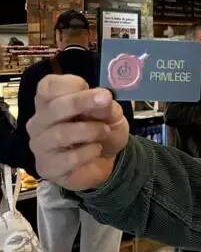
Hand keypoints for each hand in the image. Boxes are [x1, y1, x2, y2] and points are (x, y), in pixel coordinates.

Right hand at [27, 74, 128, 190]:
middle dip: (82, 102)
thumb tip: (103, 98)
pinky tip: (96, 149)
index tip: (91, 88)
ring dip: (89, 130)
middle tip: (105, 99)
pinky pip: (69, 158)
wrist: (103, 160)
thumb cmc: (100, 129)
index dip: (71, 84)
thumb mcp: (110, 113)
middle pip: (54, 107)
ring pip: (61, 133)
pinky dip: (89, 152)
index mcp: (50, 100)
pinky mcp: (47, 167)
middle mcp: (39, 120)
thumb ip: (105, 105)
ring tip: (105, 131)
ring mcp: (40, 145)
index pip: (48, 86)